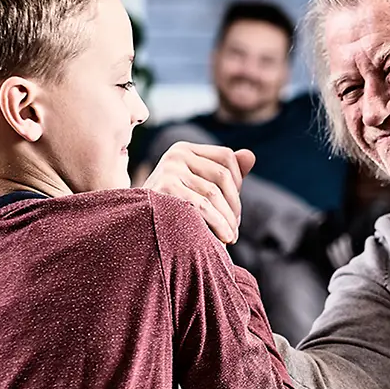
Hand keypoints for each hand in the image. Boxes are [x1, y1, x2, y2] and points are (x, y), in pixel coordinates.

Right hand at [141, 143, 256, 243]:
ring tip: (232, 236)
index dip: (239, 181)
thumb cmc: (172, 209)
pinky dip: (219, 223)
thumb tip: (250, 155)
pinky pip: (202, 206)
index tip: (235, 207)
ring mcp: (169, 169)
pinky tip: (226, 238)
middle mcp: (176, 154)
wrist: (139, 229)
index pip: (226, 157)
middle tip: (236, 226)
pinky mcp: (164, 188)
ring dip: (228, 218)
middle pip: (223, 175)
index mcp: (184, 150)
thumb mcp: (199, 187)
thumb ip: (225, 173)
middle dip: (235, 204)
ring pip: (214, 193)